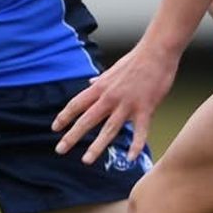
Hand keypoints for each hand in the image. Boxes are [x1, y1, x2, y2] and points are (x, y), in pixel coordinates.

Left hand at [51, 39, 178, 164]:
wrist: (157, 52)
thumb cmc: (136, 60)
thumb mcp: (112, 69)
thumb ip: (100, 80)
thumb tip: (89, 83)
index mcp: (100, 87)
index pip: (76, 104)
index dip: (64, 117)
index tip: (54, 128)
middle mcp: (110, 98)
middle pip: (87, 120)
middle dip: (72, 136)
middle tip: (60, 150)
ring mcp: (127, 105)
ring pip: (109, 129)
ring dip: (97, 146)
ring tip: (86, 160)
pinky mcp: (145, 109)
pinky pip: (140, 132)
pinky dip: (135, 145)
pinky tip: (130, 158)